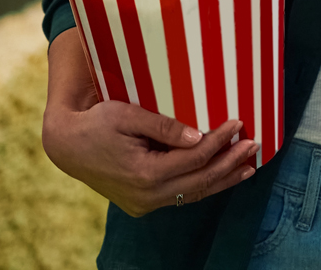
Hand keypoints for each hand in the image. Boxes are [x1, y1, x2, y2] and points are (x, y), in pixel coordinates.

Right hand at [42, 30, 255, 215]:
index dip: (219, 141)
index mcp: (144, 173)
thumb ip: (164, 127)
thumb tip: (198, 137)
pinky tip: (218, 177)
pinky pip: (178, 197)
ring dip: (222, 180)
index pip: (194, 158)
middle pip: (199, 181)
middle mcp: (146, 195)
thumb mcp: (127, 115)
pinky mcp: (141, 204)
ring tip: (247, 167)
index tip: (238, 124)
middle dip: (230, 163)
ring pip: (192, 195)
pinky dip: (201, 187)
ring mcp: (143, 204)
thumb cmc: (97, 123)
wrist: (67, 147)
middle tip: (254, 146)